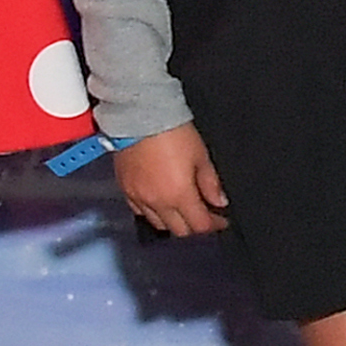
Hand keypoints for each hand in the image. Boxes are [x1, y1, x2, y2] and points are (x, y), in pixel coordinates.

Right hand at [111, 124, 225, 236]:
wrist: (139, 115)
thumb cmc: (173, 131)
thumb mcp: (201, 155)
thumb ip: (211, 183)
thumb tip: (219, 201)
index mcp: (179, 195)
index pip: (199, 226)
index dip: (214, 226)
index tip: (221, 221)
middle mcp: (157, 202)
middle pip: (179, 231)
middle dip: (195, 227)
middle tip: (205, 216)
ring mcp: (138, 198)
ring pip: (158, 224)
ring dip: (173, 222)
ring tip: (183, 210)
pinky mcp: (125, 190)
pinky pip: (139, 212)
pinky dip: (152, 213)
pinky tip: (161, 203)